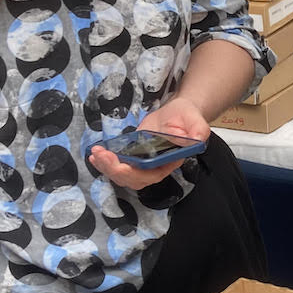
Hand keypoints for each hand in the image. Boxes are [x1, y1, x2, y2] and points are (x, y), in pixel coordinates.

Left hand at [89, 97, 210, 190]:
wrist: (178, 113)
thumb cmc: (186, 116)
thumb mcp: (195, 120)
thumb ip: (197, 130)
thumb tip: (186, 138)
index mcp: (171, 162)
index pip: (152, 175)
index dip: (135, 173)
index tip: (121, 164)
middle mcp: (157, 168)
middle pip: (134, 179)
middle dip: (115, 170)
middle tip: (100, 155)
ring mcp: (144, 164)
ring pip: (124, 176)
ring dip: (107, 168)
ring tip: (95, 154)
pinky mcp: (135, 157)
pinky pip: (119, 166)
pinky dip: (106, 163)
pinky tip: (95, 155)